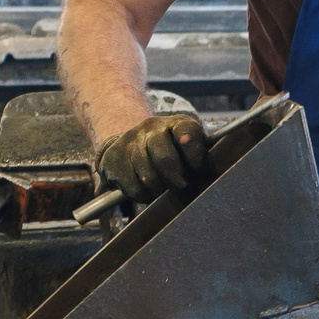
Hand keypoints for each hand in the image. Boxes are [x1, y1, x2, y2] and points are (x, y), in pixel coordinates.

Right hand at [95, 113, 209, 204]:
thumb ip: (199, 157)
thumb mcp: (191, 147)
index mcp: (177, 123)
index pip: (188, 134)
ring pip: (146, 176)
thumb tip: (204, 178)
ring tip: (164, 191)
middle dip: (175, 180)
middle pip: (164, 158)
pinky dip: (142, 195)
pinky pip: (131, 186)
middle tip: (181, 188)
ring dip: (158, 190)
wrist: (136, 140)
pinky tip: (148, 192)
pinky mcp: (114, 157)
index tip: (199, 172)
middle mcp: (152, 127)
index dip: (195, 156)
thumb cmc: (174, 150)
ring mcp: (130, 140)